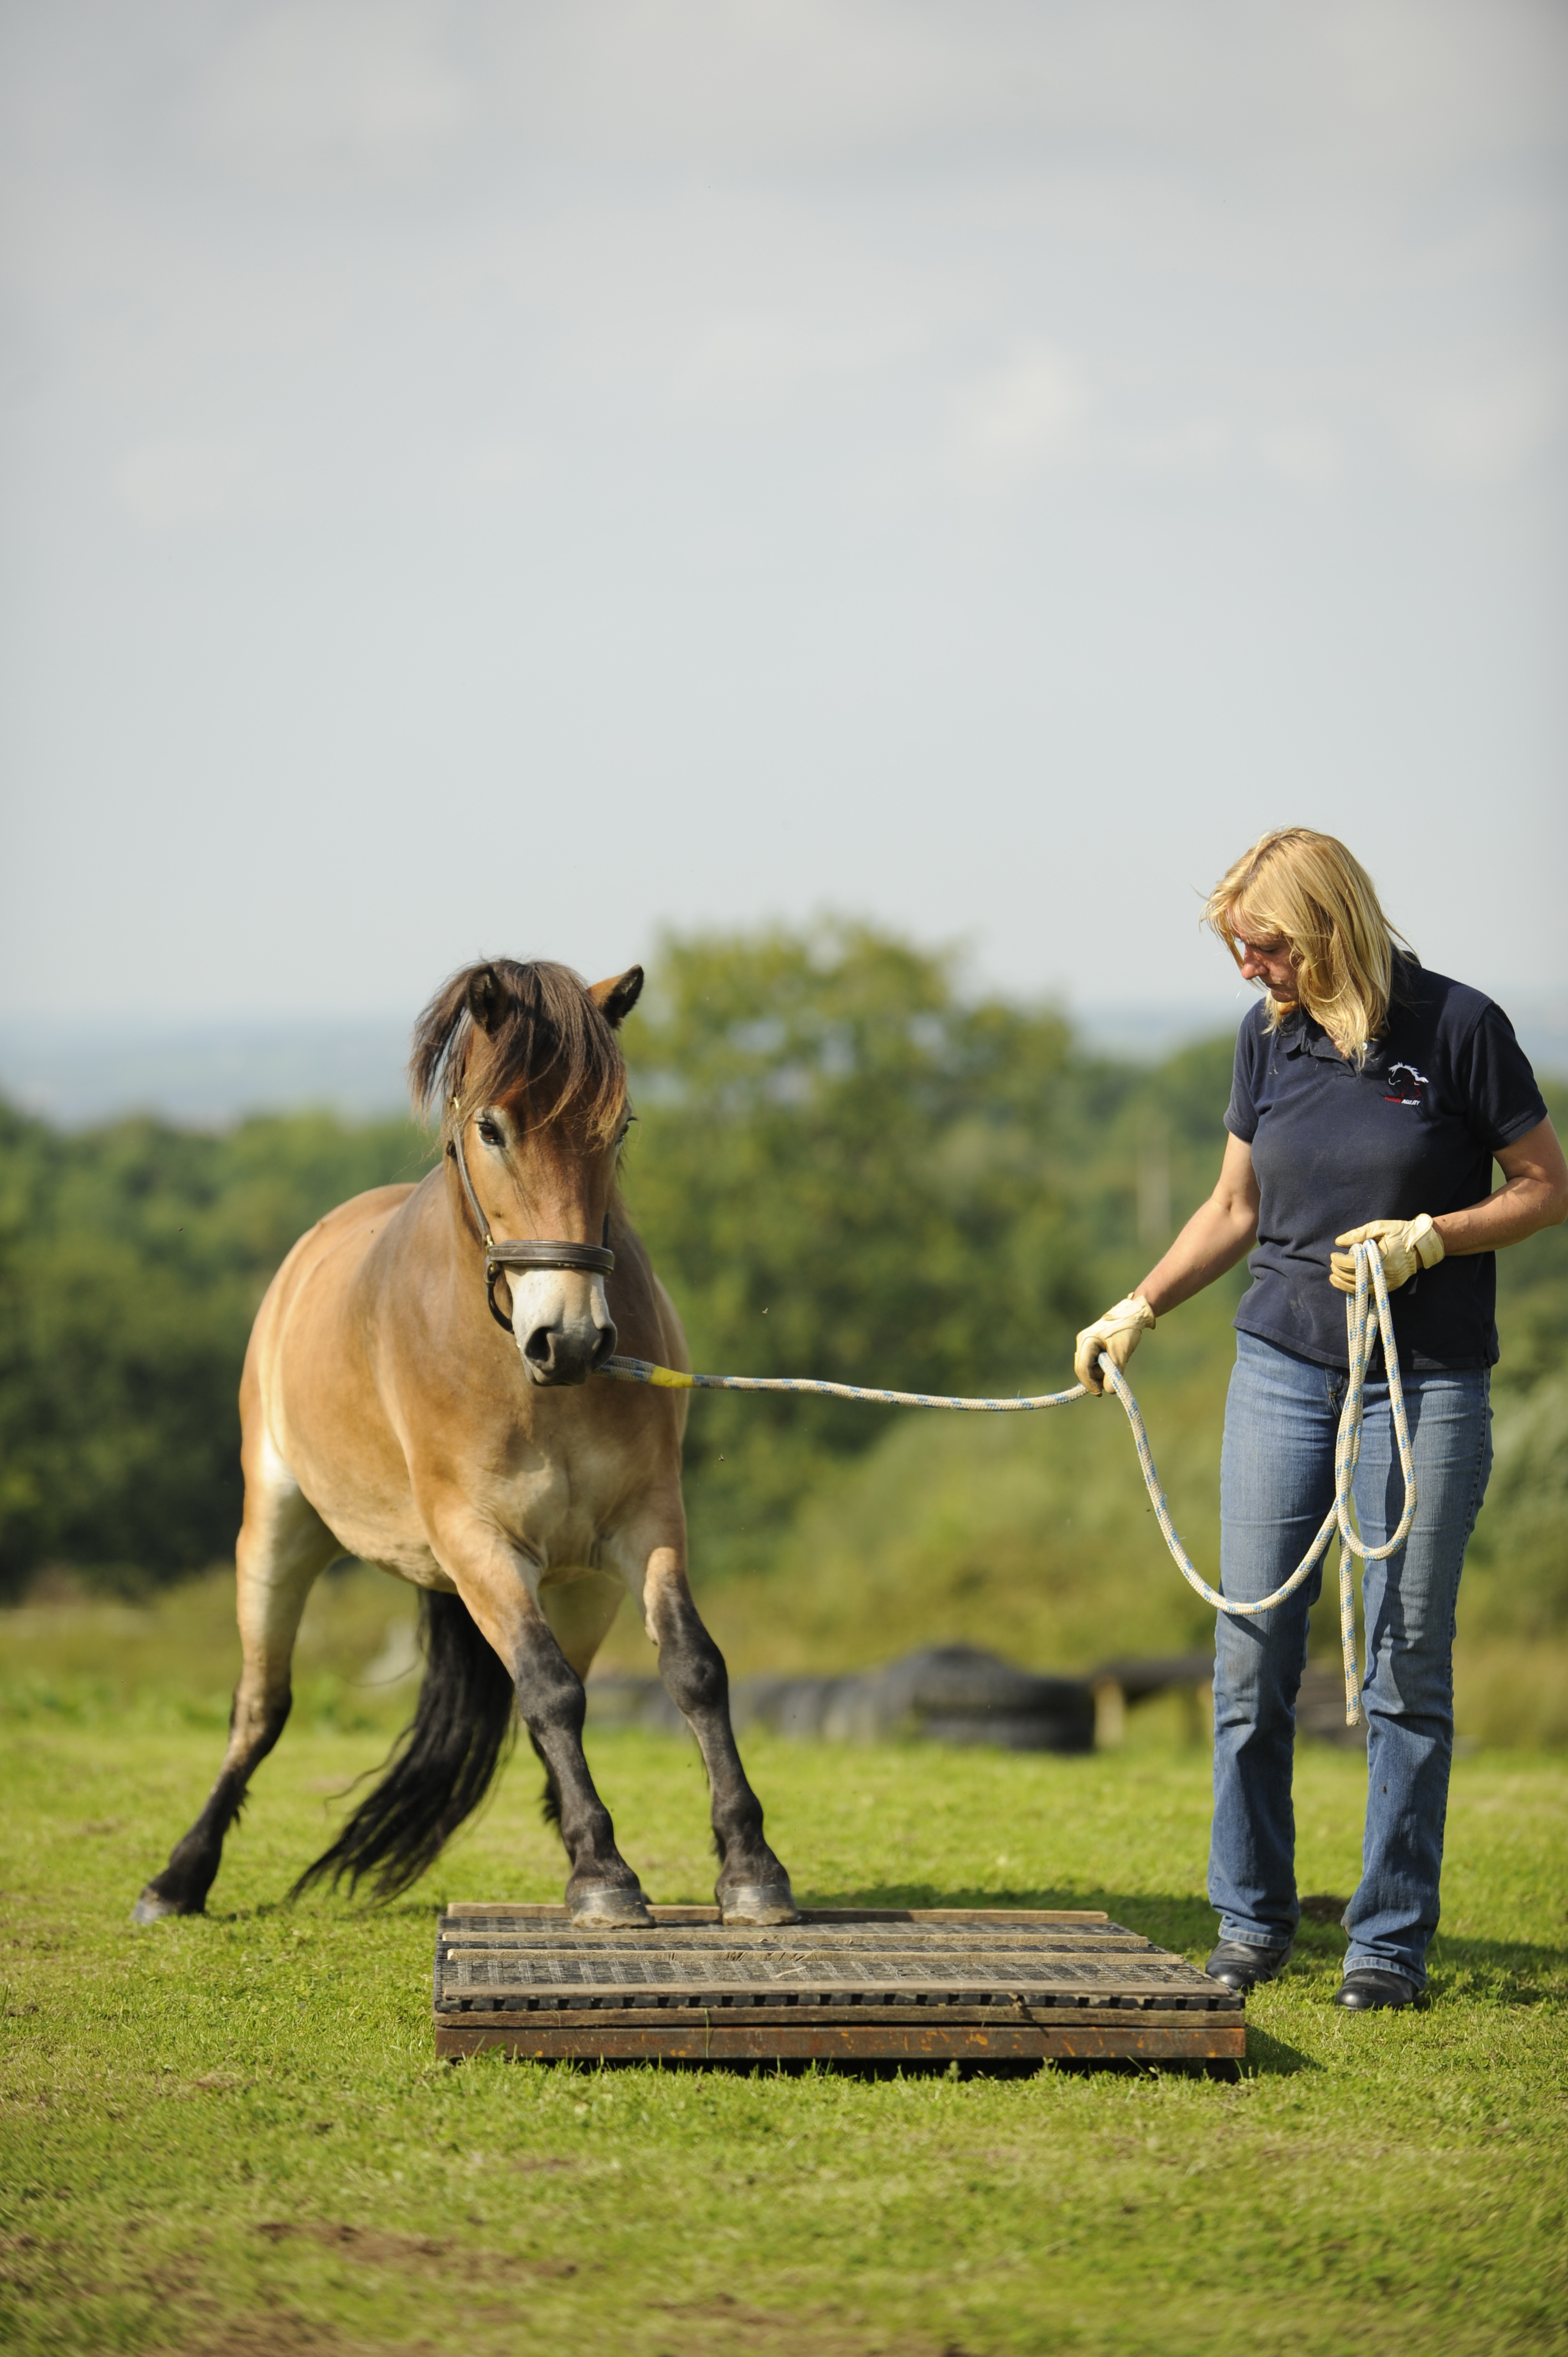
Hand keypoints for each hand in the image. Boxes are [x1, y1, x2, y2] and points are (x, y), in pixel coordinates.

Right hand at [1074, 1295, 1154, 1392]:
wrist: (1132, 1314)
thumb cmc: (1126, 1331)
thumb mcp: (1121, 1354)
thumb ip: (1114, 1373)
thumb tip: (1108, 1391)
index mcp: (1086, 1341)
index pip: (1082, 1368)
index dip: (1090, 1383)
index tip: (1100, 1393)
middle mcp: (1082, 1342)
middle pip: (1082, 1368)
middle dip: (1095, 1378)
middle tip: (1110, 1383)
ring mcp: (1086, 1343)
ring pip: (1088, 1366)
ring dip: (1100, 1371)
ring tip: (1116, 1364)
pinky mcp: (1091, 1344)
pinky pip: (1092, 1361)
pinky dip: (1101, 1366)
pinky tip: (1112, 1362)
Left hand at [1329, 1214, 1443, 1294]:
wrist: (1421, 1245)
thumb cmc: (1400, 1232)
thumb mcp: (1380, 1227)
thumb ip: (1359, 1233)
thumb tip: (1338, 1242)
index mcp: (1383, 1256)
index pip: (1355, 1263)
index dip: (1340, 1260)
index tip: (1333, 1255)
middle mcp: (1386, 1273)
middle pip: (1356, 1277)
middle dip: (1339, 1271)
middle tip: (1332, 1263)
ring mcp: (1389, 1282)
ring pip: (1361, 1288)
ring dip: (1343, 1283)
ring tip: (1333, 1276)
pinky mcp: (1390, 1287)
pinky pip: (1369, 1291)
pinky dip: (1355, 1289)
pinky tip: (1345, 1284)